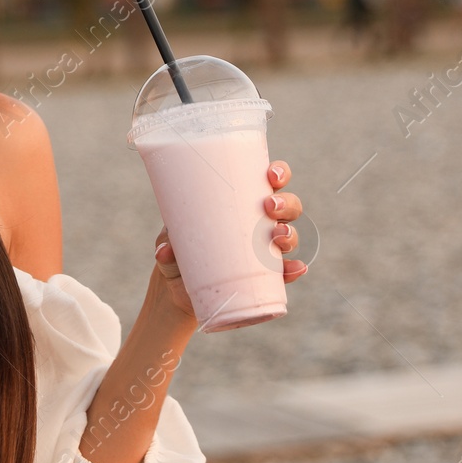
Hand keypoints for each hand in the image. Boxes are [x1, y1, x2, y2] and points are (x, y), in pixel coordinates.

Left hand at [153, 158, 307, 320]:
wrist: (178, 290)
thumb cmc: (178, 252)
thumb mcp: (169, 244)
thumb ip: (166, 247)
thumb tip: (165, 251)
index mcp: (240, 201)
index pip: (268, 179)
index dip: (278, 173)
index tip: (271, 174)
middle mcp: (258, 221)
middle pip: (288, 205)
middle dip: (286, 203)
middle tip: (270, 207)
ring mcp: (264, 248)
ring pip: (289, 234)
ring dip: (291, 233)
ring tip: (278, 237)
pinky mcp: (263, 275)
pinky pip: (285, 271)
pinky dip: (293, 270)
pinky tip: (296, 269)